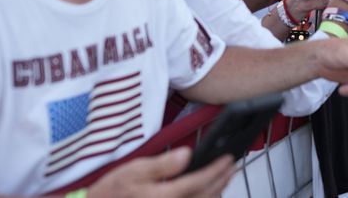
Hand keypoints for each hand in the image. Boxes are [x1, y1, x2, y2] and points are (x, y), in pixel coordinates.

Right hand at [88, 146, 235, 197]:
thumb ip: (163, 164)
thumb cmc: (114, 190)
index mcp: (164, 197)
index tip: (228, 159)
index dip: (215, 170)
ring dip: (217, 191)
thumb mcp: (134, 170)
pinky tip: (209, 192)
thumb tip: (186, 154)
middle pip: (205, 195)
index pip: (198, 181)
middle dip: (221, 180)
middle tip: (232, 165)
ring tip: (226, 177)